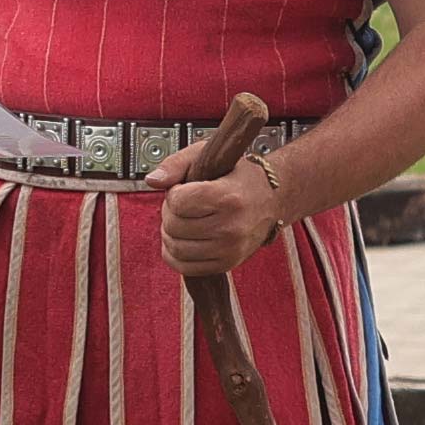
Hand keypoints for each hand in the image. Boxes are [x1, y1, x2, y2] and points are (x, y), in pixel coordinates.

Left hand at [146, 135, 290, 275]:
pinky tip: (183, 239)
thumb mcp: (209, 156)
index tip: (186, 189)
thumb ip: (176, 164)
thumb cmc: (238, 176)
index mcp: (228, 198)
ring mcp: (230, 250)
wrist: (272, 199)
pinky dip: (174, 254)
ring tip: (183, 221)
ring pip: (175, 248)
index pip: (178, 202)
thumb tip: (152, 181)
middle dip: (170, 212)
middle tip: (183, 205)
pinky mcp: (227, 264)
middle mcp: (232, 227)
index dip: (174, 193)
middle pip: (173, 225)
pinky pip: (184, 267)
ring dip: (170, 233)